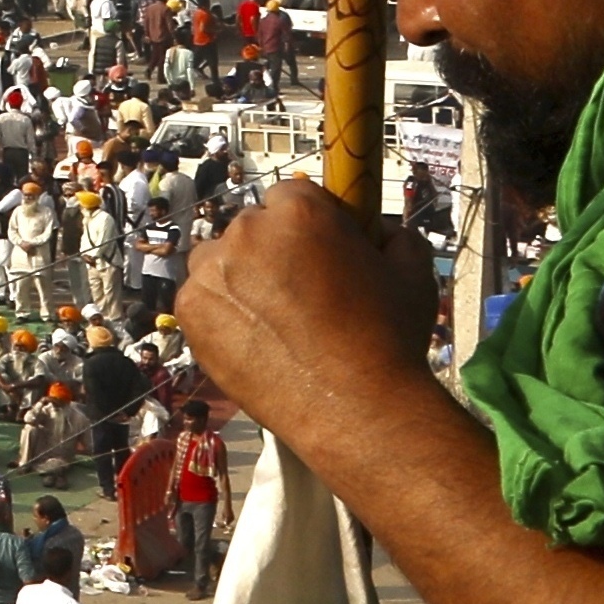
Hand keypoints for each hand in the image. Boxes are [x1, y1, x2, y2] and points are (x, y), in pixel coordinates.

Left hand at [169, 181, 446, 458]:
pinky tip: (254, 340)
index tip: (319, 254)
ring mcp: (211, 271)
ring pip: (221, 262)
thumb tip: (380, 231)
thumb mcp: (412, 271)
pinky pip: (203, 299)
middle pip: (253, 229)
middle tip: (300, 295)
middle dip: (273, 252)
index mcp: (299, 209)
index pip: (291, 197)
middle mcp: (247, 231)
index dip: (308, 226)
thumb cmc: (390, 336)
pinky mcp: (190, 312)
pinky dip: (222, 314)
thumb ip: (393, 236)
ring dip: (240, 279)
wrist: (354, 406)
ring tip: (276, 321)